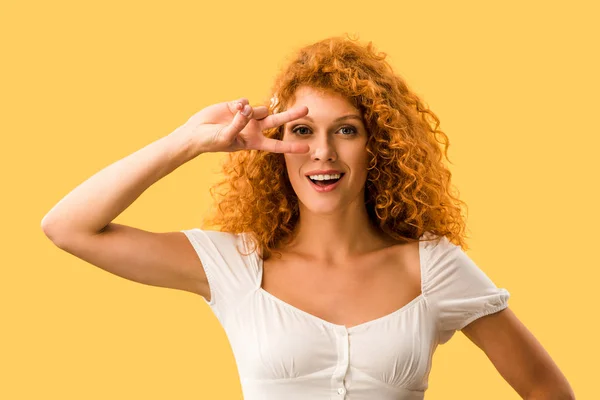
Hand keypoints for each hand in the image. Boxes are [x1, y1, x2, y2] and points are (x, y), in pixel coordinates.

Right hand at [174, 97, 309, 153]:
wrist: (196, 132)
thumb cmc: (211, 141)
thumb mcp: (226, 138)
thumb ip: (239, 124)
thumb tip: (248, 109)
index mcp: (254, 142)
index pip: (276, 145)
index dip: (291, 147)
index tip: (307, 149)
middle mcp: (254, 128)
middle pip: (277, 121)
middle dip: (291, 115)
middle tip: (306, 109)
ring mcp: (247, 116)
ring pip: (261, 108)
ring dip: (252, 111)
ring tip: (239, 114)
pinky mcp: (238, 106)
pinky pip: (246, 101)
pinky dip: (241, 105)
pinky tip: (233, 108)